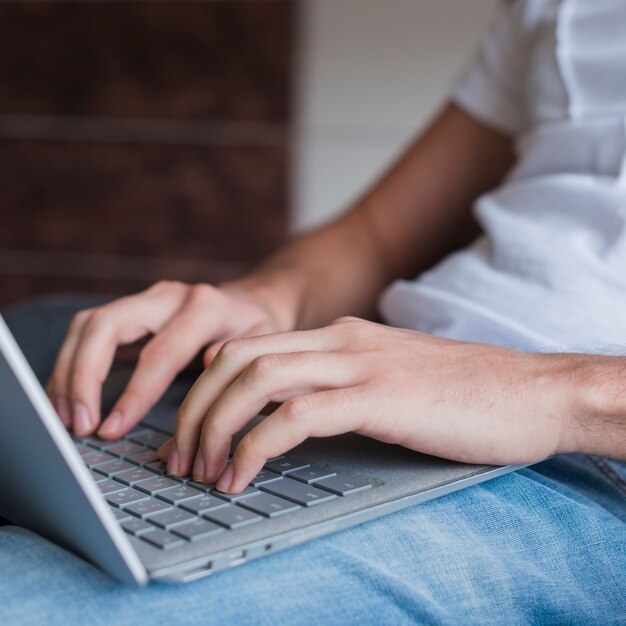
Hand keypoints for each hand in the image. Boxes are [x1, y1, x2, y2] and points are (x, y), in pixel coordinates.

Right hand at [46, 281, 283, 437]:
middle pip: (107, 325)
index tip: (111, 429)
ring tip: (64, 418)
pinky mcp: (129, 312)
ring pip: (88, 326)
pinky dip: (71, 366)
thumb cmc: (258, 330)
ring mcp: (145, 300)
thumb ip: (237, 361)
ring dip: (68, 372)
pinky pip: (87, 333)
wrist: (251, 302)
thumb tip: (206, 378)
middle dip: (83, 376)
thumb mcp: (263, 345)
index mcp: (204, 306)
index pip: (159, 351)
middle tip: (79, 424)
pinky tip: (66, 399)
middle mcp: (168, 296)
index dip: (133, 393)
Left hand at [163, 317, 573, 492]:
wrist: (532, 391)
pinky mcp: (379, 398)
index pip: (248, 346)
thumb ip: (342, 384)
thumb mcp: (389, 377)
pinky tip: (242, 476)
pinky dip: (255, 446)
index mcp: (339, 335)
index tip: (191, 429)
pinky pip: (295, 416)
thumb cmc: (463, 394)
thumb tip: (292, 411)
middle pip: (237, 359)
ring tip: (201, 470)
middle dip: (194, 407)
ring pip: (255, 380)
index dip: (206, 386)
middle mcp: (340, 341)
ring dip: (214, 427)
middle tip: (180, 455)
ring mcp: (359, 365)